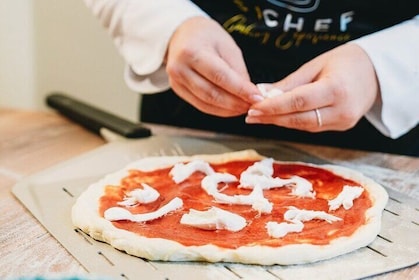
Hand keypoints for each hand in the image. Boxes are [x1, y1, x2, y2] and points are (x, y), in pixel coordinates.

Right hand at [166, 16, 261, 116]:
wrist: (181, 34)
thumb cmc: (206, 36)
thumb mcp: (226, 45)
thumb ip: (237, 70)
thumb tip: (248, 93)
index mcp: (193, 51)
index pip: (220, 76)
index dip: (240, 90)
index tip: (256, 97)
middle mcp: (180, 68)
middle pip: (211, 93)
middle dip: (235, 103)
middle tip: (252, 105)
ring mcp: (176, 81)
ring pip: (206, 103)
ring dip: (228, 110)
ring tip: (244, 108)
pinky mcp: (178, 90)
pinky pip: (200, 105)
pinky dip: (218, 110)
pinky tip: (231, 109)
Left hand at [246, 43, 379, 131]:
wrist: (377, 73)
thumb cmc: (345, 62)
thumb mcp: (316, 65)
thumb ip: (289, 83)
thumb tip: (262, 92)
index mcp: (336, 89)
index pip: (298, 102)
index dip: (273, 107)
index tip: (252, 108)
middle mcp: (342, 110)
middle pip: (299, 119)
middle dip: (271, 118)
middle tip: (249, 116)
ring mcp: (344, 122)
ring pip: (303, 126)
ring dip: (279, 122)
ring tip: (259, 117)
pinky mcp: (342, 127)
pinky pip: (312, 127)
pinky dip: (293, 122)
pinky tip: (277, 118)